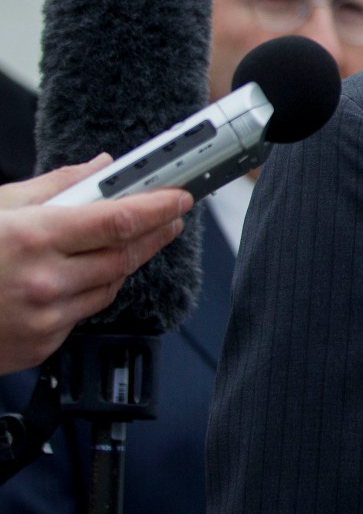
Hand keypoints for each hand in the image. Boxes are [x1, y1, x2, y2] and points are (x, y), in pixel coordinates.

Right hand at [0, 156, 192, 373]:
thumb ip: (54, 187)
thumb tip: (100, 168)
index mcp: (32, 239)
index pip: (118, 220)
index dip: (158, 207)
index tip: (180, 196)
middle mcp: (42, 282)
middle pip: (124, 256)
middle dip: (154, 233)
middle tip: (170, 216)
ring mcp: (42, 319)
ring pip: (110, 287)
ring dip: (124, 262)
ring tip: (126, 242)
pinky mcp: (39, 345)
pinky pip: (84, 314)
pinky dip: (89, 292)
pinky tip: (79, 277)